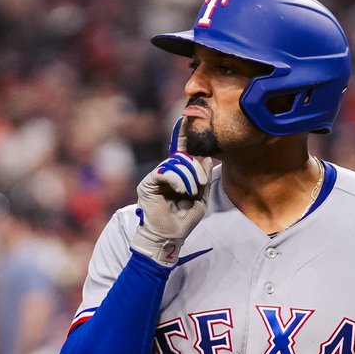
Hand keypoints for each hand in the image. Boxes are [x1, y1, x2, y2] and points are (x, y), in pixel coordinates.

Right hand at [131, 117, 212, 265]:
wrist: (169, 237)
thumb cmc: (184, 221)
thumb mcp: (201, 198)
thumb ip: (203, 178)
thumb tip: (205, 156)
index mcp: (179, 175)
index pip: (181, 150)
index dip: (183, 134)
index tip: (188, 116)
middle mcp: (166, 173)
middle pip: (182, 157)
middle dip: (195, 168)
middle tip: (199, 185)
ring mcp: (156, 177)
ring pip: (175, 163)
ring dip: (188, 176)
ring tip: (191, 192)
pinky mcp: (148, 183)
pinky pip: (165, 171)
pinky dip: (176, 179)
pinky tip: (181, 191)